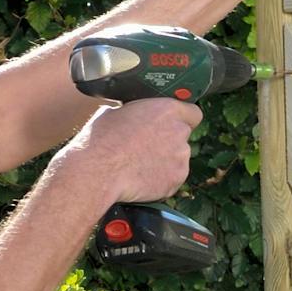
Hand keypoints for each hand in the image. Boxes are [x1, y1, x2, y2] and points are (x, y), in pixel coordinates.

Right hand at [65, 98, 199, 205]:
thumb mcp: (114, 112)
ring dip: (166, 160)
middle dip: (170, 140)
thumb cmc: (102, 139)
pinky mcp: (176, 180)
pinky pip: (173, 178)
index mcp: (167, 110)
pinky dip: (162, 178)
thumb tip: (131, 115)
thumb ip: (134, 113)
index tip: (172, 123)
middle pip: (183, 136)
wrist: (98, 171)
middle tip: (147, 146)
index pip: (193, 112)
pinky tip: (142, 177)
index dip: (183, 118)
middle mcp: (179, 132)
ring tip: (140, 164)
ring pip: (178, 158)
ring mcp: (181, 158)